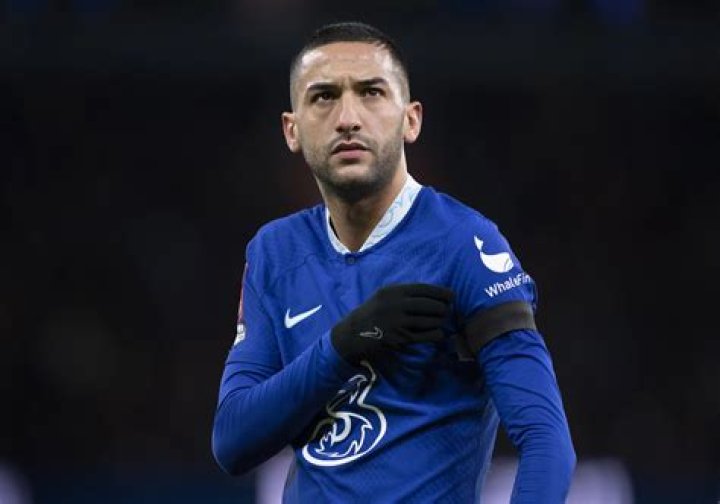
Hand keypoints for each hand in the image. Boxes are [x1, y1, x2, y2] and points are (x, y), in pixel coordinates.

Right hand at [331, 283, 453, 363]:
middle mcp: (396, 304)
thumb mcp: (384, 296)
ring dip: (439, 322)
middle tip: (445, 311)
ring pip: (431, 320)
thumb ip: (405, 293)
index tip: (452, 296)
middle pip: (431, 305)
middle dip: (443, 308)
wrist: (352, 334)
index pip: (424, 289)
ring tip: (439, 322)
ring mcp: (398, 322)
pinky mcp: (400, 338)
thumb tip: (434, 293)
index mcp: (393, 291)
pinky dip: (436, 334)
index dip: (441, 292)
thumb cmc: (372, 313)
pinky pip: (426, 335)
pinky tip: (437, 333)